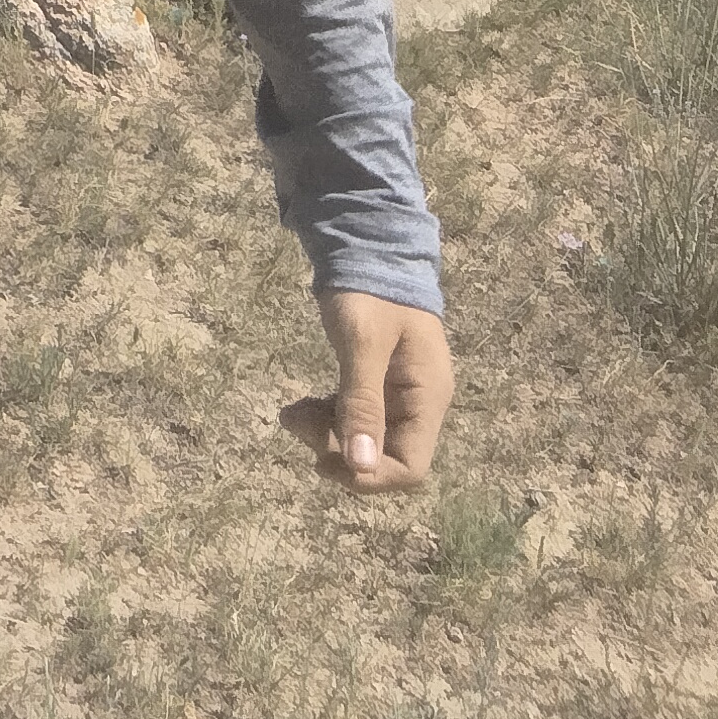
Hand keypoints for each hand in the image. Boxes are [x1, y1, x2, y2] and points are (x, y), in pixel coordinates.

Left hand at [279, 290, 453, 490]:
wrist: (367, 241)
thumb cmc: (369, 288)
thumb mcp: (362, 342)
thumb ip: (362, 402)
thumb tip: (360, 466)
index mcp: (428, 396)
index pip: (410, 467)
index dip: (369, 477)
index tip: (322, 461)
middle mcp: (420, 402)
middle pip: (385, 457)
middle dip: (339, 451)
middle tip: (294, 422)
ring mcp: (399, 392)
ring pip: (366, 438)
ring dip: (327, 435)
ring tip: (289, 413)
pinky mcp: (378, 380)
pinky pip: (356, 415)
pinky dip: (329, 416)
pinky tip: (301, 405)